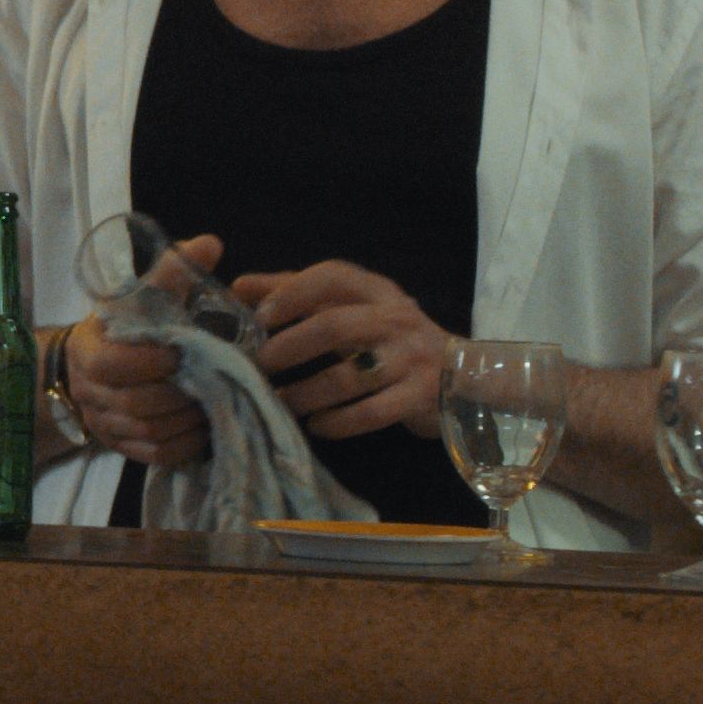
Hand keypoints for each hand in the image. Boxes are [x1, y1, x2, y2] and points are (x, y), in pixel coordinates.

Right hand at [62, 233, 219, 467]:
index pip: (111, 365)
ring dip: (187, 419)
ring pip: (149, 431)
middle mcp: (90, 391)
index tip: (181, 351)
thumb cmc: (123, 326)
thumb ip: (171, 273)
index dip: (148, 362)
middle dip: (179, 394)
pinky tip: (203, 426)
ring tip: (213, 402)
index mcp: (88, 350)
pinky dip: (185, 443)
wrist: (86, 366)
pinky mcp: (120, 445)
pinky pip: (155, 454)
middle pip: (136, 403)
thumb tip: (210, 244)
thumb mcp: (139, 295)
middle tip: (210, 380)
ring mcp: (104, 422)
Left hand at [231, 261, 450, 441]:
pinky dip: (337, 422)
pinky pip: (371, 413)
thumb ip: (298, 294)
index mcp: (376, 291)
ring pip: (349, 376)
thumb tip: (238, 287)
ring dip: (306, 393)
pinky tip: (316, 426)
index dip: (292, 292)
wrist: (465, 376)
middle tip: (260, 364)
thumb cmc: (390, 339)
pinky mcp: (421, 396)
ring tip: (278, 402)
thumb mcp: (352, 308)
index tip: (259, 316)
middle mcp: (396, 319)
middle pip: (335, 326)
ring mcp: (411, 358)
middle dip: (290, 346)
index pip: (333, 277)